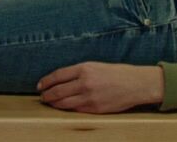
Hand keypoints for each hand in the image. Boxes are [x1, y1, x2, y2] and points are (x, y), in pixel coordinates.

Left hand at [37, 62, 163, 113]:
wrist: (136, 84)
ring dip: (54, 104)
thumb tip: (62, 80)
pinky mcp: (95, 109)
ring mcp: (89, 97)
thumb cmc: (118, 73)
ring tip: (49, 103)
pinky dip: (67, 109)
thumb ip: (79, 72)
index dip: (46, 81)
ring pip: (64, 103)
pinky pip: (76, 110)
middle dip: (47, 95)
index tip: (40, 85)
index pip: (58, 75)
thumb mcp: (96, 66)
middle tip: (42, 97)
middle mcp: (85, 82)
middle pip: (58, 91)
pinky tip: (63, 108)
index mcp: (85, 68)